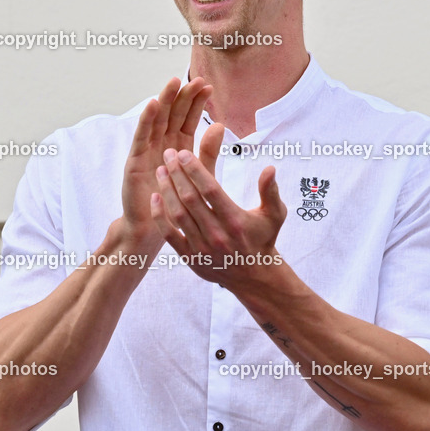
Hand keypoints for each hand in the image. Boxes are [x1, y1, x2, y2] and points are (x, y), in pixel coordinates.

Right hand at [118, 78, 212, 251]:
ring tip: (174, 82)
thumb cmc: (176, 206)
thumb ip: (208, 153)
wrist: (153, 232)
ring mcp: (146, 152)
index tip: (208, 86)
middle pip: (173, 115)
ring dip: (165, 100)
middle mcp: (161, 146)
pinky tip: (154, 104)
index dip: (197, 103)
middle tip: (195, 79)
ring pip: (157, 121)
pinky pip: (141, 137)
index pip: (188, 119)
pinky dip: (146, 120)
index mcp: (178, 148)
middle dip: (183, 96)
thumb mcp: (198, 177)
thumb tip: (220, 125)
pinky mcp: (135, 162)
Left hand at [150, 139, 287, 287]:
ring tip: (160, 170)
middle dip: (177, 174)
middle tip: (168, 154)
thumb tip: (270, 168)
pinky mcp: (190, 258)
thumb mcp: (274, 215)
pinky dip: (159, 216)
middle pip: (191, 199)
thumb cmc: (263, 238)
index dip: (195, 169)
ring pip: (178, 214)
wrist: (254, 277)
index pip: (210, 190)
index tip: (184, 153)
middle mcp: (218, 235)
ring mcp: (202, 248)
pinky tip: (154, 197)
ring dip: (167, 190)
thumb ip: (270, 191)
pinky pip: (169, 235)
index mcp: (236, 221)